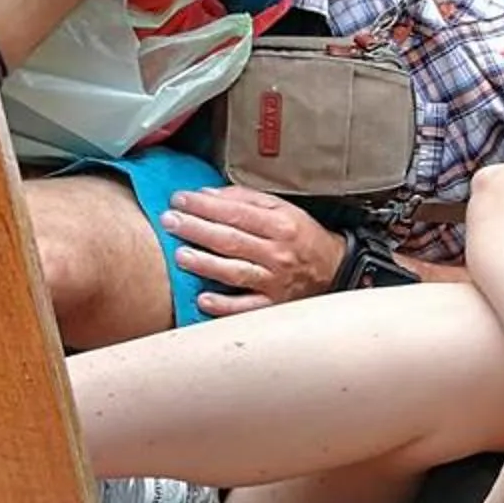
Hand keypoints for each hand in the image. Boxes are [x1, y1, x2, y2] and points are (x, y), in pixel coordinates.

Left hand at [165, 187, 347, 314]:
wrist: (333, 269)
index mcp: (280, 225)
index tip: (179, 199)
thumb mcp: (281, 208)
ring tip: (180, 255)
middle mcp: (277, 253)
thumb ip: (244, 199)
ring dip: (205, 264)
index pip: (236, 213)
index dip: (206, 206)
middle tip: (169, 222)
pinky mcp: (272, 306)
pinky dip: (224, 305)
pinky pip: (246, 308)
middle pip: (231, 240)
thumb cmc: (301, 236)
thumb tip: (207, 194)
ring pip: (235, 272)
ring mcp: (274, 282)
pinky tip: (203, 299)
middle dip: (197, 229)